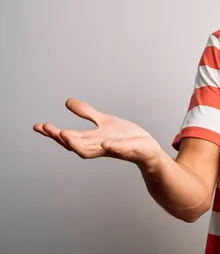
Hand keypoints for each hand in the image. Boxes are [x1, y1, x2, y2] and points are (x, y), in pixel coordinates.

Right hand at [33, 98, 162, 168]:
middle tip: (47, 128)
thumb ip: (87, 113)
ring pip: (92, 150)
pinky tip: (105, 144)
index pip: (69, 137)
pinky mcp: (130, 149)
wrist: (148, 150)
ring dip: (78, 144)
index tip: (38, 126)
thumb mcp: (105, 121)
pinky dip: (112, 148)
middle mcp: (99, 146)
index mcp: (93, 139)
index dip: (53, 132)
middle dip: (61, 137)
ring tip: (65, 134)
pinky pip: (119, 150)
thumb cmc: (125, 137)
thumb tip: (67, 102)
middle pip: (76, 144)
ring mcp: (114, 148)